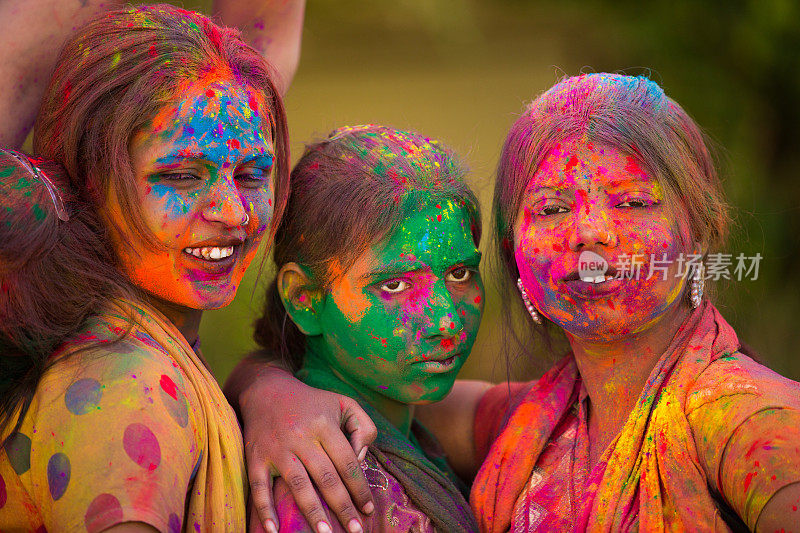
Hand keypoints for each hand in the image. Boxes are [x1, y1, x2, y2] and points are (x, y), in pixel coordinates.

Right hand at [237, 364, 376, 532]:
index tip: (368, 509)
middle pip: (326, 478)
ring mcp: (277, 448)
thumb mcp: (344, 404)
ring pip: (298, 485)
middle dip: (342, 507)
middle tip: (355, 530)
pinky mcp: (256, 457)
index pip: (347, 463)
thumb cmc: (312, 402)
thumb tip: (362, 460)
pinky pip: (259, 487)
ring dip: (312, 512)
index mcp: (325, 425)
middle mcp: (301, 437)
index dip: (360, 488)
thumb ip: (363, 428)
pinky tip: (273, 530)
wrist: (266, 390)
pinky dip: (265, 509)